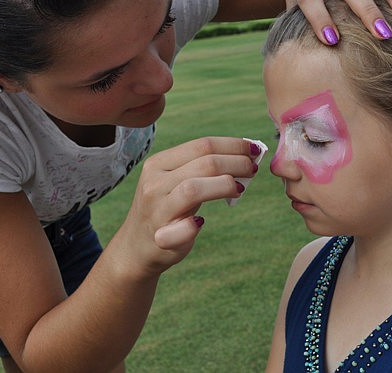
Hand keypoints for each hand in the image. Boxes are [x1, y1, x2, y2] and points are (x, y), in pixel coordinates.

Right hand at [124, 137, 257, 274]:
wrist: (136, 247)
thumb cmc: (167, 208)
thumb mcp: (177, 181)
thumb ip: (204, 168)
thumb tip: (246, 155)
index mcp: (159, 163)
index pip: (202, 144)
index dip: (233, 145)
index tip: (255, 148)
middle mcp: (154, 183)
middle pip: (204, 164)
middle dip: (236, 163)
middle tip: (253, 169)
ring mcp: (156, 210)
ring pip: (193, 189)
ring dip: (224, 186)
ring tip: (240, 189)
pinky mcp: (160, 238)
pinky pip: (183, 229)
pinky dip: (195, 226)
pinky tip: (201, 222)